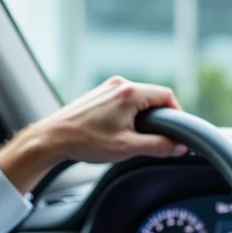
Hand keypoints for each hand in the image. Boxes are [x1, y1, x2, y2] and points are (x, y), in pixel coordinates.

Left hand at [0, 76, 186, 193]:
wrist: (52, 138)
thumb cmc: (86, 141)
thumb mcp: (128, 148)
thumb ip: (158, 146)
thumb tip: (179, 146)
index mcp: (130, 93)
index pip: (167, 96)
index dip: (177, 114)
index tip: (176, 131)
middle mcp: (119, 84)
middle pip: (152, 96)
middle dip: (159, 117)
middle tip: (157, 138)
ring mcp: (107, 88)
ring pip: (137, 99)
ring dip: (142, 116)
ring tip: (134, 137)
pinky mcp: (98, 94)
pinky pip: (123, 100)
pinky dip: (128, 114)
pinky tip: (118, 131)